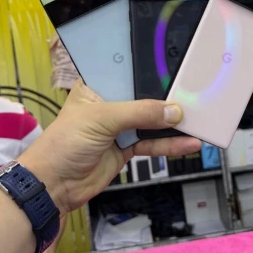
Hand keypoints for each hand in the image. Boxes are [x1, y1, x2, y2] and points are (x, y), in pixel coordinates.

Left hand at [20, 79, 200, 214]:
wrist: (54, 186)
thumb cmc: (63, 143)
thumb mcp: (101, 119)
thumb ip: (138, 113)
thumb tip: (173, 112)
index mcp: (97, 86)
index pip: (128, 72)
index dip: (150, 69)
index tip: (176, 67)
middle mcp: (110, 103)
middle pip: (145, 96)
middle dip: (167, 97)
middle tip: (195, 94)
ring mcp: (120, 126)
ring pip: (153, 121)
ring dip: (173, 124)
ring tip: (199, 121)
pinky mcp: (127, 147)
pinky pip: (153, 143)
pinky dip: (170, 145)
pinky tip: (188, 143)